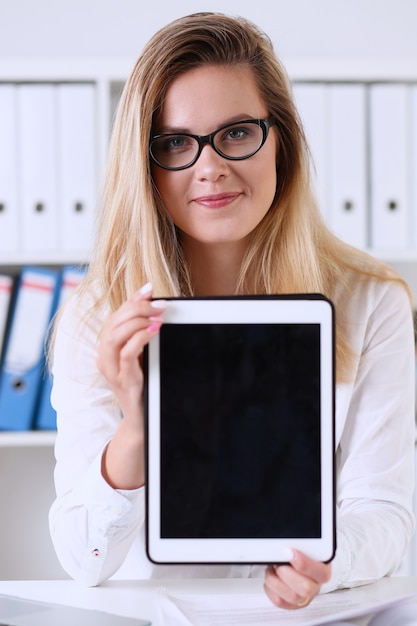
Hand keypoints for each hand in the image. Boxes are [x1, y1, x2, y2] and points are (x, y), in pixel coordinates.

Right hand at [97, 282, 165, 416]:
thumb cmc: (143, 384)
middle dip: (137, 308)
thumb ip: (142, 333)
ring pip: (115, 336)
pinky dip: (140, 338)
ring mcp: (111, 370)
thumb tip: (153, 306)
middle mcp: (104, 357)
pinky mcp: (123, 380)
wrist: (142, 420)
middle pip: (114, 323)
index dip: (132, 300)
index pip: (115, 316)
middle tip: (160, 304)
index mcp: (107, 348)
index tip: (149, 288)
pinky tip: (155, 331)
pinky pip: (126, 354)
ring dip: (138, 321)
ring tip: (158, 316)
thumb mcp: (141, 355)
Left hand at [264, 550, 330, 609]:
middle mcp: (315, 586)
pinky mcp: (290, 604)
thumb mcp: (303, 544)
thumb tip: (286, 544)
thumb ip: (299, 544)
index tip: (289, 551)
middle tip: (278, 561)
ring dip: (276, 579)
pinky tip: (272, 575)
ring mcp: (303, 597)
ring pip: (291, 596)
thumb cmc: (300, 552)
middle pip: (306, 588)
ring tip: (273, 567)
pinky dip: (270, 587)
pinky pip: (279, 601)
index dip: (304, 563)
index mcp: (323, 570)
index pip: (321, 573)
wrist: (294, 560)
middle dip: (286, 572)